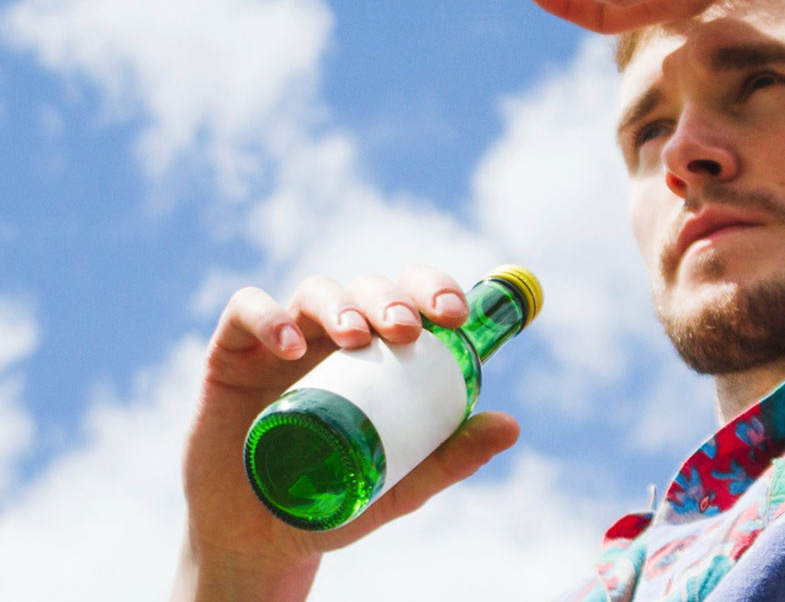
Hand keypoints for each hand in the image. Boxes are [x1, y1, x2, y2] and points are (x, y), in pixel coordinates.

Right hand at [172, 266, 520, 600]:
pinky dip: (269, 317)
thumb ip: (450, 458)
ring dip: (340, 305)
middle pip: (368, 288)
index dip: (435, 290)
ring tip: (356, 339)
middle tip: (407, 331)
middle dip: (392, 298)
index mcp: (381, 353)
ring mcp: (283, 339)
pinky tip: (288, 347)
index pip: (412, 298)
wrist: (260, 538)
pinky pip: (247, 312)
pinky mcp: (232, 352)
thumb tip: (511, 427)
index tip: (456, 317)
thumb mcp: (400, 484)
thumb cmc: (336, 501)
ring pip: (315, 292)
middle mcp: (335, 334)